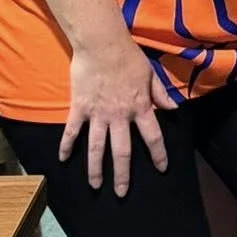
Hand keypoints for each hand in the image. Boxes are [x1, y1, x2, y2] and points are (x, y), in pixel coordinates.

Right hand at [62, 36, 175, 195]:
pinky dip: (67, 146)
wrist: (102, 43)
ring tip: (95, 186)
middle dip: (123, 174)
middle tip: (122, 193)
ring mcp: (97, 114)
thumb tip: (173, 109)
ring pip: (97, 148)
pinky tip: (63, 160)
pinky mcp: (80, 108)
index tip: (161, 169)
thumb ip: (160, 94)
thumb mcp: (150, 73)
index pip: (152, 137)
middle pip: (122, 151)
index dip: (158, 154)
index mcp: (139, 107)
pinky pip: (72, 131)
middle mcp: (119, 116)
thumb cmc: (128, 56)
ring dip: (96, 169)